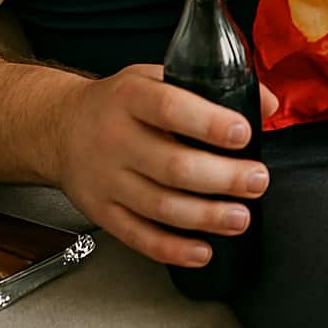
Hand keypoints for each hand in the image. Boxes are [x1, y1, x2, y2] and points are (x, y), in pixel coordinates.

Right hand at [53, 63, 278, 267]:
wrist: (60, 127)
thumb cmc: (120, 102)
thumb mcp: (158, 76)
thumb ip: (210, 87)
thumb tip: (267, 104)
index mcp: (131, 97)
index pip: (170, 108)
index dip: (210, 123)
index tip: (245, 133)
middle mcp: (114, 138)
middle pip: (173, 165)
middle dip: (223, 177)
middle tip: (257, 180)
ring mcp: (105, 179)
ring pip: (160, 206)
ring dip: (206, 217)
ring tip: (240, 217)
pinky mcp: (101, 211)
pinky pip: (138, 236)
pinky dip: (172, 249)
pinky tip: (203, 251)